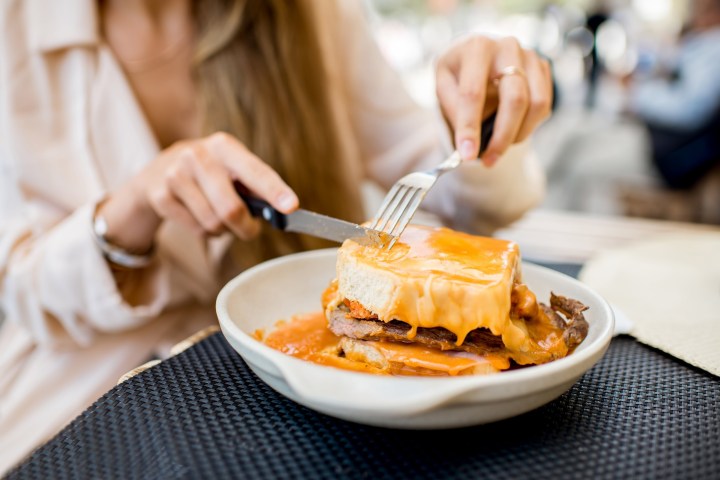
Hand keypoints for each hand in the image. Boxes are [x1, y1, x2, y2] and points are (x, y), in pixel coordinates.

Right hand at [99, 132, 297, 252]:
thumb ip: (256, 186)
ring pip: (213, 223)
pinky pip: (196, 229)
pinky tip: (198, 215)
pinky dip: (204, 231)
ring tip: (218, 216)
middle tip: (250, 230)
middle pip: (231, 208)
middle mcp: (198, 156)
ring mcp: (176, 175)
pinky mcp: (161, 196)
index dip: (274, 191)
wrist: (158, 172)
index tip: (291, 206)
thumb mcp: (232, 168)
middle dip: (245, 227)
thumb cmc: (211, 173)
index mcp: (224, 146)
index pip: (255, 171)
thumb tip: (283, 211)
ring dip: (223, 229)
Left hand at [436, 36, 552, 165]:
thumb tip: (467, 143)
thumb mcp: (443, 83)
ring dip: (518, 134)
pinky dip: (528, 125)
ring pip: (537, 105)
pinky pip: (544, 106)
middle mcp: (508, 47)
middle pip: (515, 100)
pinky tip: (510, 129)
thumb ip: (453, 108)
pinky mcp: (543, 68)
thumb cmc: (459, 71)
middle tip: (488, 160)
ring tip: (498, 146)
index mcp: (477, 48)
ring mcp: (530, 56)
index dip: (470, 127)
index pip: (473, 93)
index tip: (467, 155)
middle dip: (502, 137)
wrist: (478, 52)